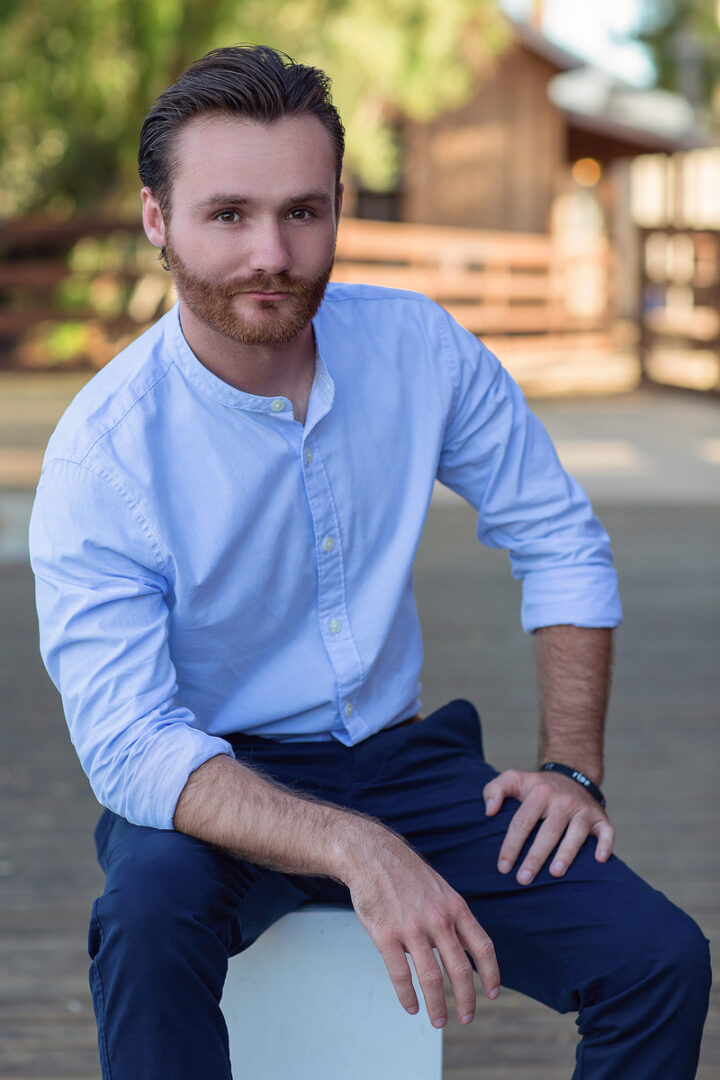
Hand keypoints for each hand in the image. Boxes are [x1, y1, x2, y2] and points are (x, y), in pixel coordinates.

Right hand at [343, 826, 499, 1028]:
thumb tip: (464, 949)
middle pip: (459, 970)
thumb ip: (452, 917)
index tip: (493, 993)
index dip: (491, 973)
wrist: (371, 854)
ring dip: (437, 1005)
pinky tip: (411, 1006)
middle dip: (466, 1000)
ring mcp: (411, 928)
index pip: (482, 947)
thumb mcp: (440, 888)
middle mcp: (438, 919)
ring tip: (438, 1021)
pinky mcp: (385, 934)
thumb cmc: (406, 872)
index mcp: (455, 907)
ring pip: (431, 977)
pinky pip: (400, 974)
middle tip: (467, 1017)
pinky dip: (407, 995)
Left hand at [483, 769, 613, 883]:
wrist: (571, 775)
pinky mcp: (600, 818)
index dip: (511, 845)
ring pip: (576, 833)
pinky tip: (599, 860)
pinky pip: (607, 832)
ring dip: (566, 853)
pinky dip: (606, 845)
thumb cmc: (536, 787)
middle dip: (535, 857)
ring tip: (555, 873)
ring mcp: (583, 810)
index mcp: (539, 792)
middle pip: (547, 831)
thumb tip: (488, 812)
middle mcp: (563, 801)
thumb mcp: (513, 779)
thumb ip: (494, 790)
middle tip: (523, 879)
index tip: (503, 867)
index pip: (522, 822)